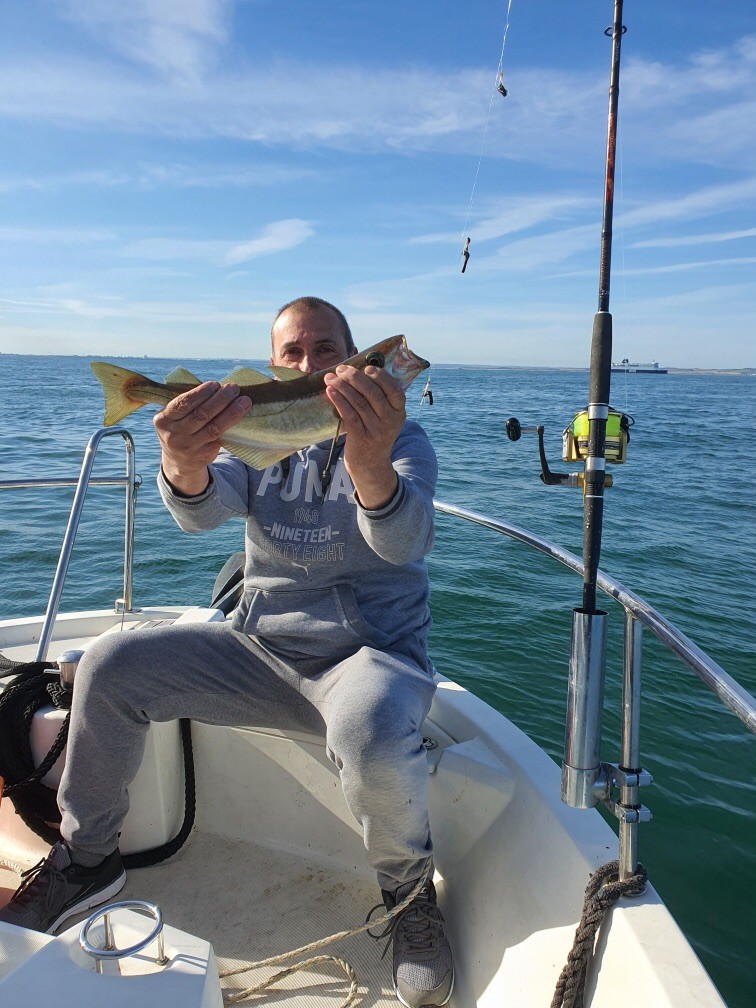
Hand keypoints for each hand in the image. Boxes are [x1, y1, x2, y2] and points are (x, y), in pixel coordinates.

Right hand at [154, 382, 250, 494]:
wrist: (179, 462)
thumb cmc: (180, 429)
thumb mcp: (173, 418)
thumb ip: (188, 404)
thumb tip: (218, 387)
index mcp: (163, 420)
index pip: (183, 404)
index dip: (201, 393)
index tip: (215, 384)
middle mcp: (174, 435)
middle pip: (201, 414)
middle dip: (220, 399)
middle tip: (234, 388)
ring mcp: (189, 447)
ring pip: (213, 428)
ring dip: (231, 413)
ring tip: (244, 401)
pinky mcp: (203, 455)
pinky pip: (220, 438)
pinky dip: (231, 425)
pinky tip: (240, 416)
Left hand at [323, 364, 404, 508]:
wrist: (371, 464)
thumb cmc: (375, 432)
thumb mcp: (385, 417)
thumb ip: (379, 397)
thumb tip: (361, 369)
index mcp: (399, 412)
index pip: (394, 390)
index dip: (381, 377)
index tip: (367, 367)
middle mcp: (390, 421)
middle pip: (373, 393)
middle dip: (355, 377)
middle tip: (341, 369)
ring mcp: (376, 430)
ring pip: (358, 402)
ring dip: (342, 386)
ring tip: (330, 377)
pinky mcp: (360, 437)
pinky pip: (348, 414)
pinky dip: (338, 400)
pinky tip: (330, 391)